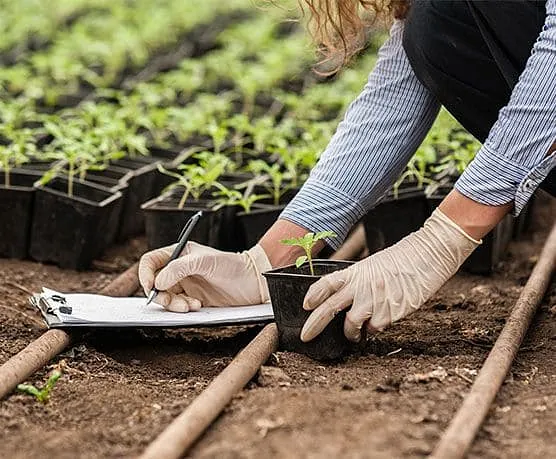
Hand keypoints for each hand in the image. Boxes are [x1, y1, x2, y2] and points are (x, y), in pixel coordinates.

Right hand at [138, 242, 271, 311]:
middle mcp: (179, 269)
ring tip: (190, 306)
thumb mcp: (204, 261)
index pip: (151, 262)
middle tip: (172, 301)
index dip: (146, 274)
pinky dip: (183, 309)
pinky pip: (179, 307)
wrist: (253, 282)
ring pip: (166, 298)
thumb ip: (178, 268)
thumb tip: (158, 282)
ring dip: (174, 304)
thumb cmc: (232, 265)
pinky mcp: (194, 299)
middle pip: (155, 284)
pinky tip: (198, 306)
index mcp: (179, 254)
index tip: (151, 287)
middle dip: (161, 295)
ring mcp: (186, 285)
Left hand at [300, 209, 480, 342]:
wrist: (428, 256)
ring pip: (351, 324)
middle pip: (330, 308)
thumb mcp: (373, 266)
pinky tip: (380, 322)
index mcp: (355, 272)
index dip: (313, 294)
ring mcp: (375, 300)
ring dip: (350, 333)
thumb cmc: (401, 260)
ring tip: (354, 334)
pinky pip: (374, 328)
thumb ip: (357, 282)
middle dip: (314, 325)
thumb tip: (345, 303)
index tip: (305, 305)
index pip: (327, 283)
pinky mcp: (390, 313)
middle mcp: (361, 286)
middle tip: (306, 336)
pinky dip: (373, 329)